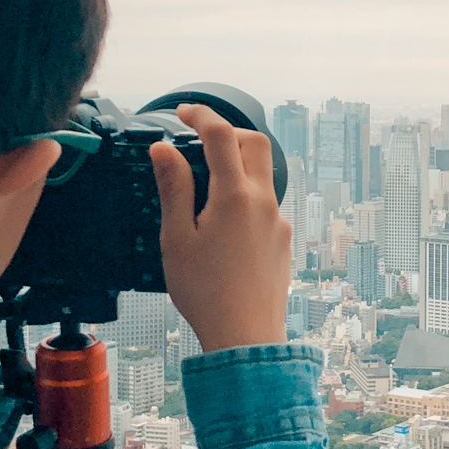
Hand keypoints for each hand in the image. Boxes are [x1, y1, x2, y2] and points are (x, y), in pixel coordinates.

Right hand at [151, 104, 289, 353]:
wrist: (245, 337)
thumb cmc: (206, 293)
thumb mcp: (177, 238)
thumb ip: (174, 188)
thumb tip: (165, 150)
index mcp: (234, 196)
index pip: (221, 134)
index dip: (200, 114)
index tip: (183, 112)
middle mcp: (263, 202)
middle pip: (255, 143)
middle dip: (228, 132)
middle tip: (200, 140)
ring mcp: (278, 221)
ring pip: (263, 174)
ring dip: (238, 165)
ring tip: (205, 186)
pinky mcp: (283, 239)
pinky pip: (266, 202)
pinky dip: (245, 195)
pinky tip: (222, 222)